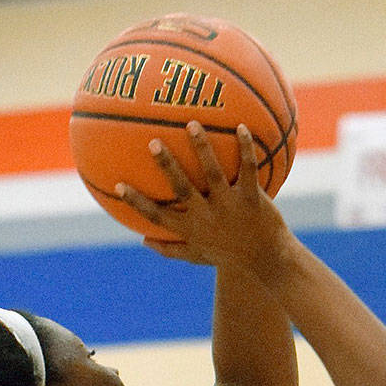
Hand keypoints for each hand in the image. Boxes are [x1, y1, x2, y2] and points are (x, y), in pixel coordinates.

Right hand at [117, 123, 291, 274]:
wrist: (268, 261)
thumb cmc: (229, 255)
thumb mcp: (198, 255)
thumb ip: (171, 249)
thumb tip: (143, 241)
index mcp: (191, 230)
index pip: (158, 217)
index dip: (138, 203)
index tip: (117, 185)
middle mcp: (208, 218)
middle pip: (183, 190)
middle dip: (167, 167)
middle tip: (154, 143)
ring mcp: (230, 208)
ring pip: (213, 174)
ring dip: (202, 149)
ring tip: (192, 124)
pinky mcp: (252, 200)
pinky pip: (248, 170)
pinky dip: (245, 149)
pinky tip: (241, 126)